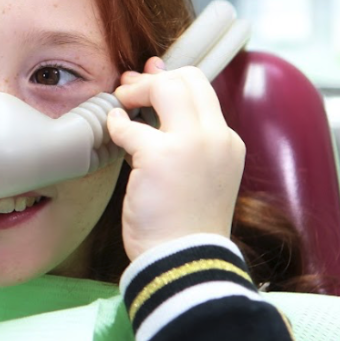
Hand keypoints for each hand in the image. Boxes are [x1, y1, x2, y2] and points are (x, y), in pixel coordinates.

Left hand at [106, 59, 244, 259]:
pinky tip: (112, 129)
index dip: (172, 78)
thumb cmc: (184, 225)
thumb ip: (182, 139)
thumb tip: (158, 102)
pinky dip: (116, 123)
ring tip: (119, 103)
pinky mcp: (160, 157)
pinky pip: (130, 125)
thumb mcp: (197, 175)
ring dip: (136, 90)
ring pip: (166, 88)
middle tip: (129, 89)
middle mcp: (216, 137)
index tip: (148, 79)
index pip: (203, 90)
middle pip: (188, 79)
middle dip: (154, 78)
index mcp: (227, 143)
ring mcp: (191, 144)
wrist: (185, 262)